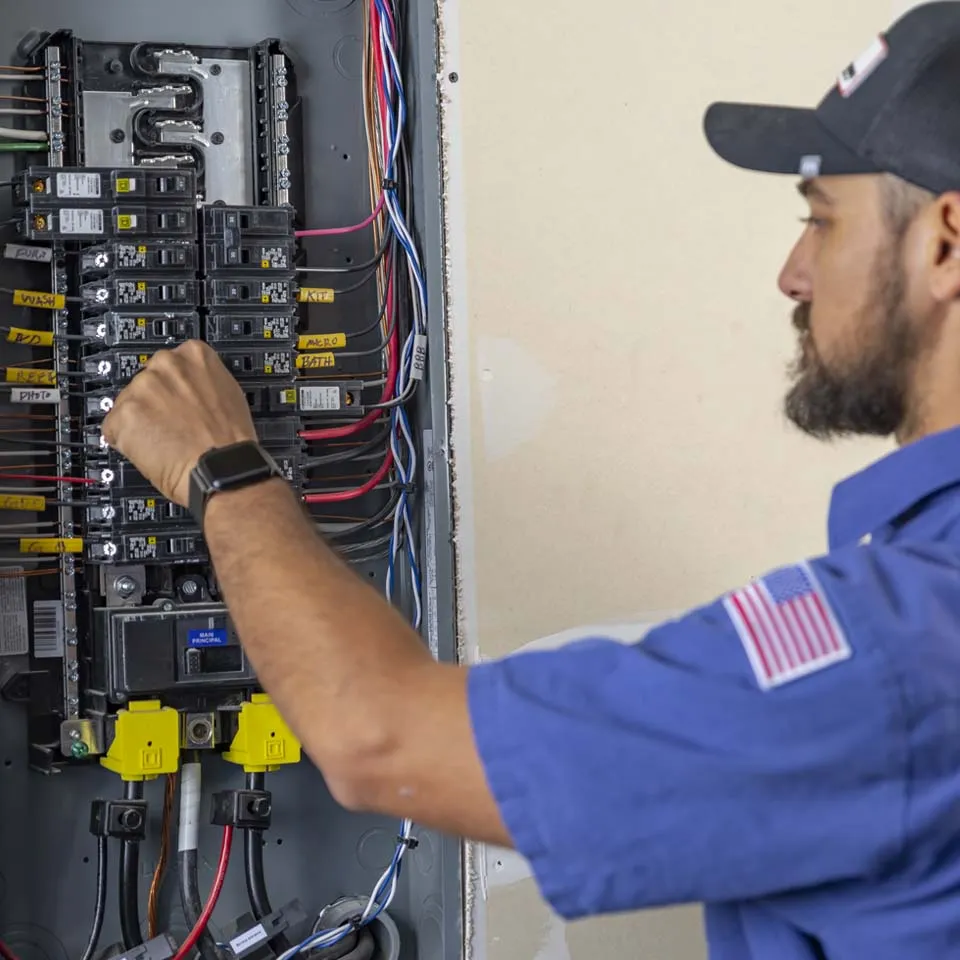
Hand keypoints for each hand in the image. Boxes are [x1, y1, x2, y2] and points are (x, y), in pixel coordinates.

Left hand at [102, 340, 257, 505]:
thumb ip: (204, 383)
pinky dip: (127, 442)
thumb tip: (191, 388)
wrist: (222, 469)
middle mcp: (165, 364)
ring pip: (128, 403)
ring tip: (164, 441)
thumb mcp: (230, 394)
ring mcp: (141, 388)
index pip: (171, 363)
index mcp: (194, 354)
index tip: (177, 401)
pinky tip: (152, 450)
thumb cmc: (231, 441)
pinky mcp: (122, 414)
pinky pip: (114, 428)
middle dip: (154, 402)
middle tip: (172, 424)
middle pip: (147, 380)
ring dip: (140, 422)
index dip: (173, 388)